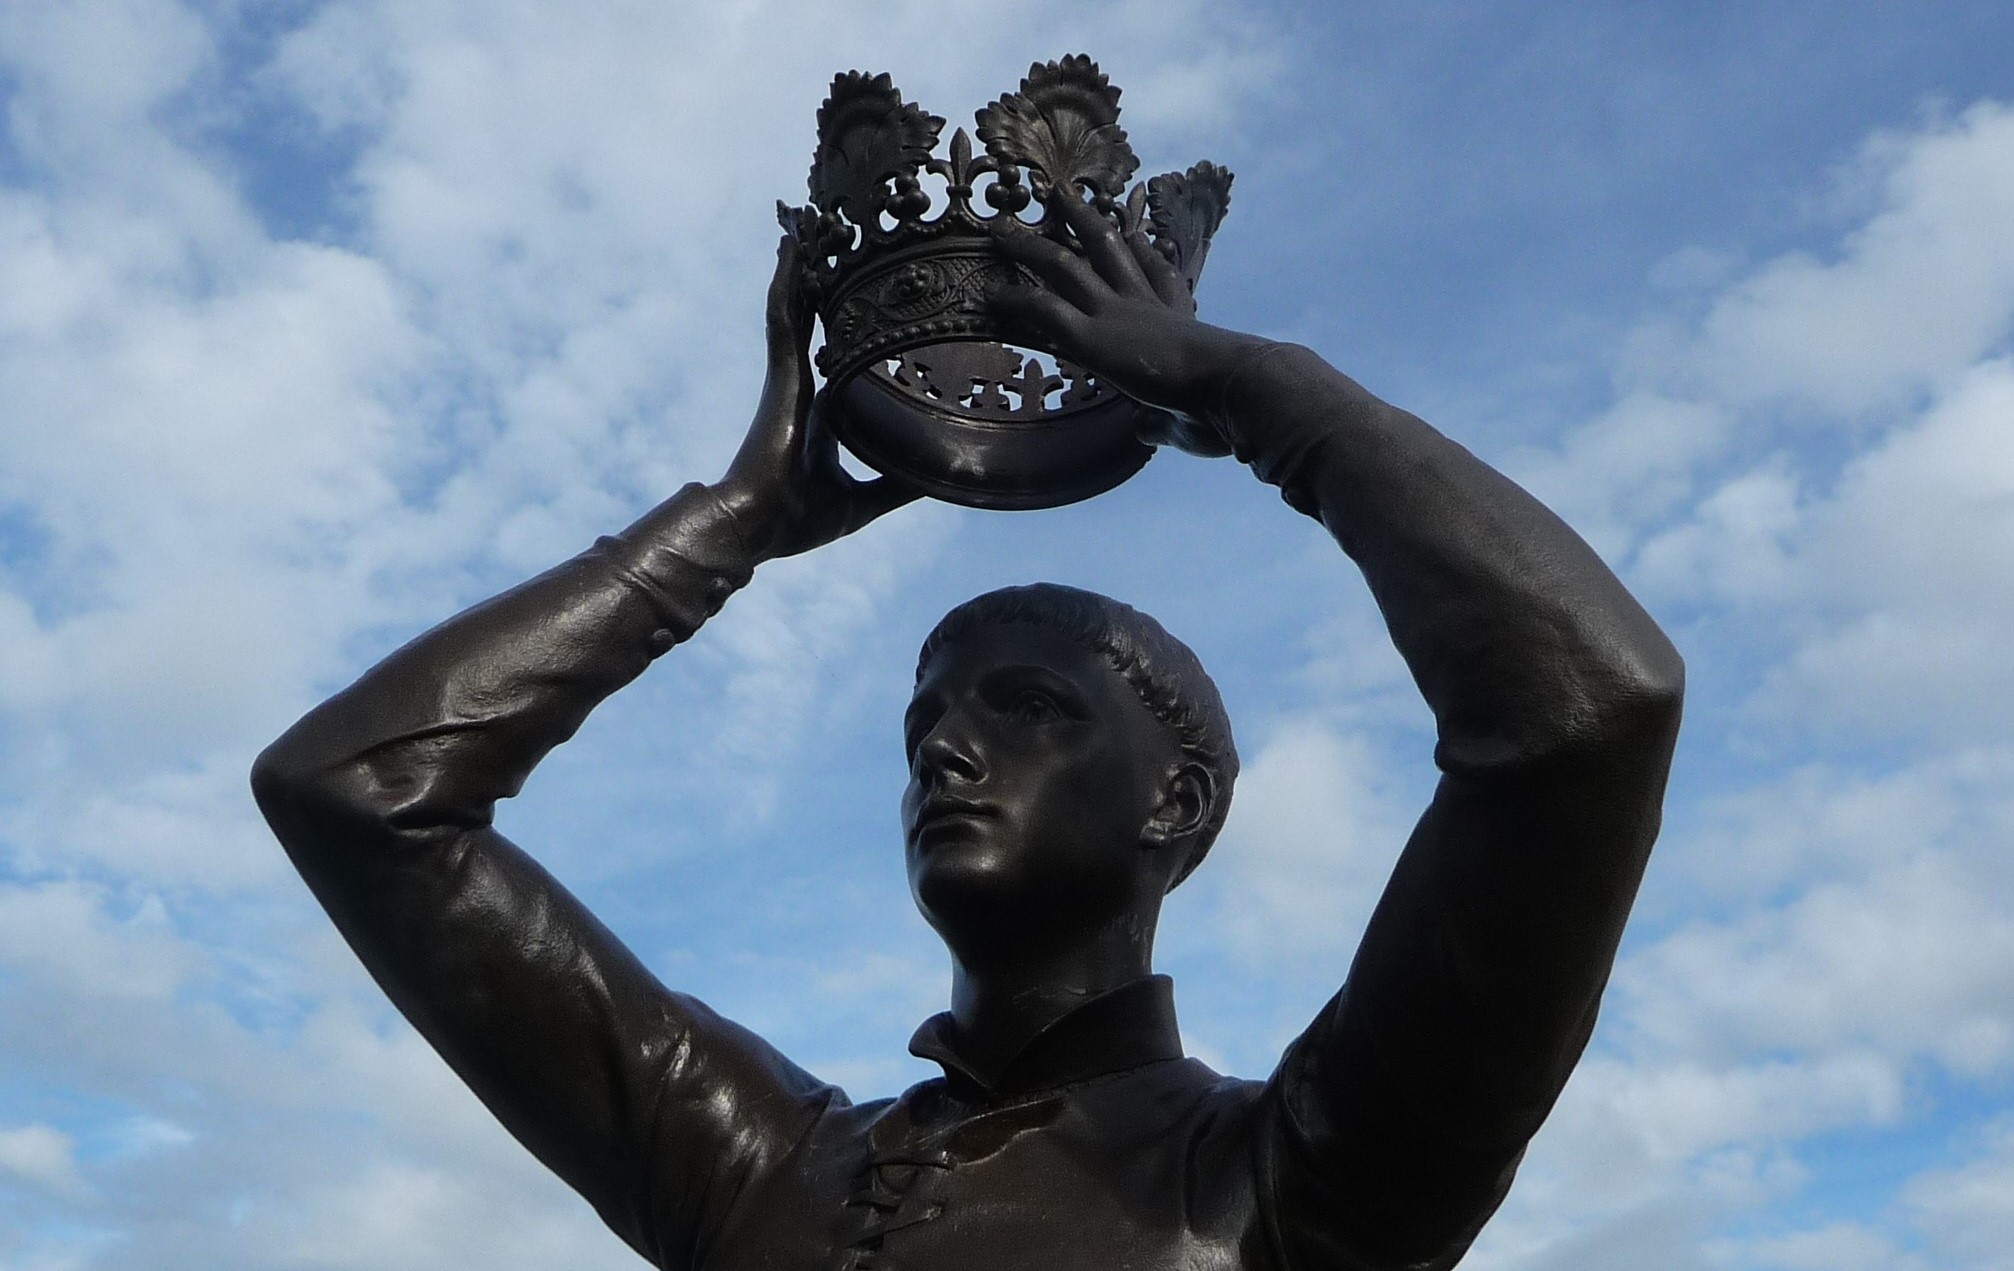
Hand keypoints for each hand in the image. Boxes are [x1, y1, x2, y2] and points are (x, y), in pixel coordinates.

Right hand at [710, 236, 919, 561]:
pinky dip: (787, 282)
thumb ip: (898, 486)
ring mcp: (788, 378)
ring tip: (808, 224)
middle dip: (819, 282)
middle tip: (830, 237)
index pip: (837, 356)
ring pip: (795, 308)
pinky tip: (791, 248)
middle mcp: (802, 386)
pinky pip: (783, 317)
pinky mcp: (780, 376)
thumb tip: (940, 479)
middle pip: (813, 321)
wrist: (758, 526)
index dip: (848, 327)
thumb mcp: (864, 501)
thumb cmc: (798, 519)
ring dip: (801, 267)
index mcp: (821, 410)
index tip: (866, 299)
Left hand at [989, 187, 1269, 456]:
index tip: (1134, 232)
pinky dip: (1014, 298)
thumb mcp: (1193, 417)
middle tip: (1061, 194)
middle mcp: (1144, 305)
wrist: (1236, 383)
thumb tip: (1149, 431)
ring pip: (1064, 265)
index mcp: (1178, 319)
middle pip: (1109, 248)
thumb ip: (1165, 422)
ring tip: (1001, 225)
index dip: (1144, 250)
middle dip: (1083, 220)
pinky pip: (1043, 309)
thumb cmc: (1226, 405)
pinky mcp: (1093, 335)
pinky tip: (988, 291)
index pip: (1159, 276)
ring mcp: (1115, 313)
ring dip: (1030, 244)